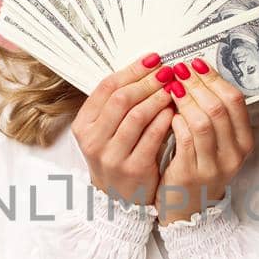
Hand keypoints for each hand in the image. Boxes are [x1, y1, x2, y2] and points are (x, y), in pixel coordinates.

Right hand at [73, 53, 176, 207]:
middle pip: (122, 99)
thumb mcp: (106, 131)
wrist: (120, 200)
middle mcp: (93, 140)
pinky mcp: (133, 169)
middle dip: (148, 81)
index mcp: (84, 125)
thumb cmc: (118, 157)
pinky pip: (151, 137)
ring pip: (137, 116)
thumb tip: (146, 66)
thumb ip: (119, 103)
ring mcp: (112, 156)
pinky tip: (174, 110)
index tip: (153, 59)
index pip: (106, 87)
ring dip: (158, 97)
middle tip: (167, 71)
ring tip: (173, 87)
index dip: (132, 70)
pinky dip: (164, 120)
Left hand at [156, 57, 254, 224]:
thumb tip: (199, 74)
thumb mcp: (217, 143)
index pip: (235, 100)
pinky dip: (177, 123)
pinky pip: (186, 141)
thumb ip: (214, 114)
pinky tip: (169, 114)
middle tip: (179, 70)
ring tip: (172, 87)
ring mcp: (214, 166)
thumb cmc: (199, 167)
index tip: (196, 64)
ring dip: (185, 100)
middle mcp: (234, 153)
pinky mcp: (191, 174)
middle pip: (219, 108)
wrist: (189, 207)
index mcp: (244, 141)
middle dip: (197, 85)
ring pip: (202, 123)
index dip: (215, 78)